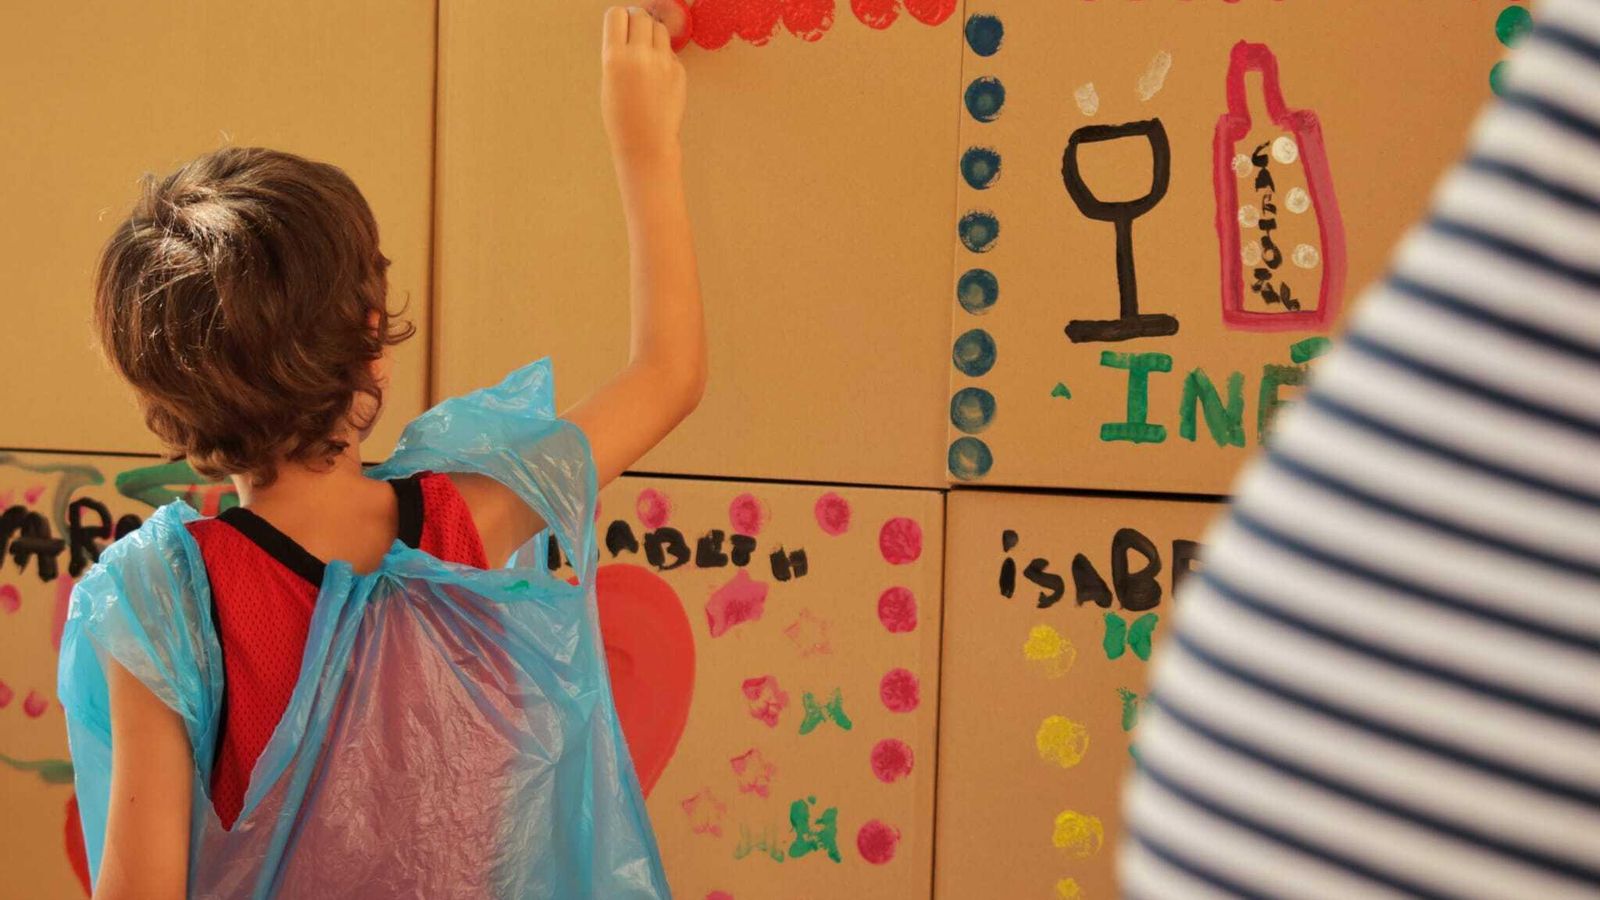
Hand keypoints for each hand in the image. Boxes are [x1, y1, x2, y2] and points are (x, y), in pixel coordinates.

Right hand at [601, 5, 685, 169]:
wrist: (646, 143)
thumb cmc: (622, 117)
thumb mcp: (608, 81)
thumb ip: (618, 52)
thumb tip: (629, 29)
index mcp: (614, 57)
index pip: (616, 14)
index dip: (618, 18)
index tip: (620, 25)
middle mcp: (639, 55)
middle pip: (640, 15)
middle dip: (636, 20)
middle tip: (635, 32)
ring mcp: (662, 62)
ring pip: (659, 27)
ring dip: (652, 32)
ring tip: (646, 49)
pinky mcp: (679, 71)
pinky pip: (670, 51)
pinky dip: (664, 55)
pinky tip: (657, 73)